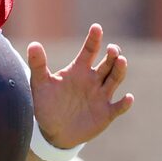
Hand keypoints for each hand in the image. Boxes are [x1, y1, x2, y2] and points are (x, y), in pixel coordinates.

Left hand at [25, 25, 133, 153]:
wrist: (53, 133)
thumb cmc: (47, 105)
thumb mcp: (40, 85)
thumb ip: (38, 65)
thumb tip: (33, 44)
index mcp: (79, 70)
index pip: (89, 50)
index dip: (94, 39)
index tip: (96, 27)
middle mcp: (93, 80)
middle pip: (107, 63)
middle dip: (112, 55)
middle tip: (112, 49)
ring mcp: (101, 96)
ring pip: (115, 79)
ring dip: (119, 70)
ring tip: (121, 61)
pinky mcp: (106, 113)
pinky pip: (118, 107)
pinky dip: (124, 103)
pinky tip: (128, 98)